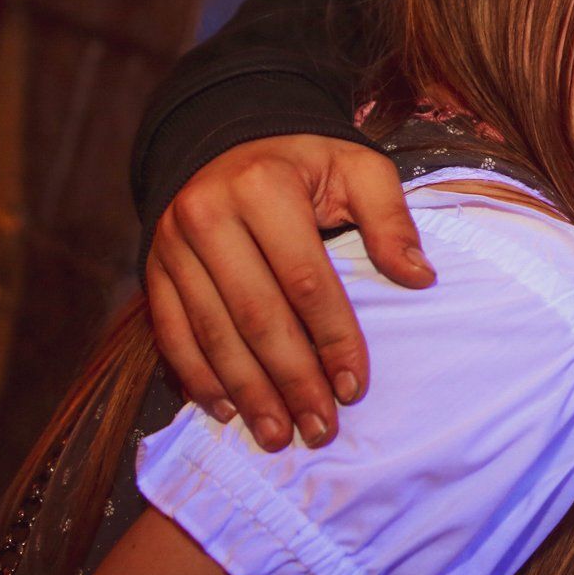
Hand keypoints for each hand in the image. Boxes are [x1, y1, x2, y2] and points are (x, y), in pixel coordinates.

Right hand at [145, 135, 431, 450]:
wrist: (228, 139)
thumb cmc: (306, 163)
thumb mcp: (359, 167)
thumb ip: (391, 218)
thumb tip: (420, 276)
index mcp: (264, 188)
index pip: (305, 280)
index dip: (332, 338)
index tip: (354, 387)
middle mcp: (207, 215)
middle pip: (255, 315)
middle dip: (291, 380)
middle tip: (319, 428)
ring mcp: (172, 245)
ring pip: (210, 333)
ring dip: (246, 392)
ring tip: (279, 436)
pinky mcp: (153, 268)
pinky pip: (171, 332)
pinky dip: (198, 376)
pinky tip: (227, 410)